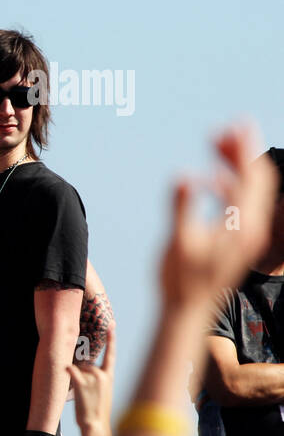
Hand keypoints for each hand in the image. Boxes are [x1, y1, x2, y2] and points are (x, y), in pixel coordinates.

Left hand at [68, 327, 115, 435]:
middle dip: (82, 374)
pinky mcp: (81, 384)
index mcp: (109, 376)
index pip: (111, 354)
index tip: (111, 325)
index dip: (111, 339)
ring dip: (76, 379)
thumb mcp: (103, 392)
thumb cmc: (97, 410)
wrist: (96, 425)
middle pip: (85, 364)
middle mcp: (102, 375)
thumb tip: (84, 366)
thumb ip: (97, 377)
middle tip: (87, 393)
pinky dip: (67, 370)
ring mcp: (92, 379)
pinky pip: (71, 371)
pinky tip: (66, 369)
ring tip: (83, 397)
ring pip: (77, 369)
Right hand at [161, 124, 275, 309]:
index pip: (252, 177)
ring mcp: (247, 235)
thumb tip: (184, 177)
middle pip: (257, 180)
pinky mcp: (238, 240)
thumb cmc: (180, 280)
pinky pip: (241, 203)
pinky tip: (209, 179)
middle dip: (243, 152)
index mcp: (242, 226)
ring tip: (215, 146)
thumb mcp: (178, 242)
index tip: (236, 124)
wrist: (187, 311)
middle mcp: (251, 229)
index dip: (245, 148)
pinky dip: (229, 184)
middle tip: (224, 129)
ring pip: (250, 190)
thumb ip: (182, 207)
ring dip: (236, 166)